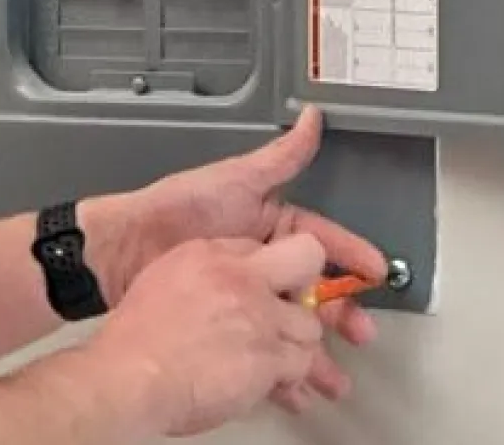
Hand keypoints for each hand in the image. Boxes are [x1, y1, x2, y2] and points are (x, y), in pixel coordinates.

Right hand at [85, 234, 328, 437]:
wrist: (130, 374)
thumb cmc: (135, 337)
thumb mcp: (163, 281)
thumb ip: (201, 276)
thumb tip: (221, 291)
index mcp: (209, 254)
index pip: (259, 246)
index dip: (268, 270)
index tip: (266, 288)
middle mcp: (241, 276)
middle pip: (305, 260)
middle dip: (304, 288)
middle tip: (286, 315)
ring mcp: (260, 315)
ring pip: (310, 323)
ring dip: (295, 344)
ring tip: (274, 362)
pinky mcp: (270, 355)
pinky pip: (301, 363)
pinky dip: (289, 378)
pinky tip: (272, 385)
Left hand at [101, 106, 386, 408]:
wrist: (125, 249)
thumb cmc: (177, 208)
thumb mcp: (234, 179)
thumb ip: (280, 156)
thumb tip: (312, 117)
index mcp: (271, 226)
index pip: (322, 243)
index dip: (352, 257)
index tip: (378, 273)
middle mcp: (263, 261)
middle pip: (315, 290)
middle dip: (342, 313)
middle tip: (362, 333)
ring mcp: (246, 293)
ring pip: (292, 323)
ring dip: (315, 349)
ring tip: (333, 375)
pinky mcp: (227, 322)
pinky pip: (261, 345)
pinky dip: (280, 366)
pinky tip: (295, 386)